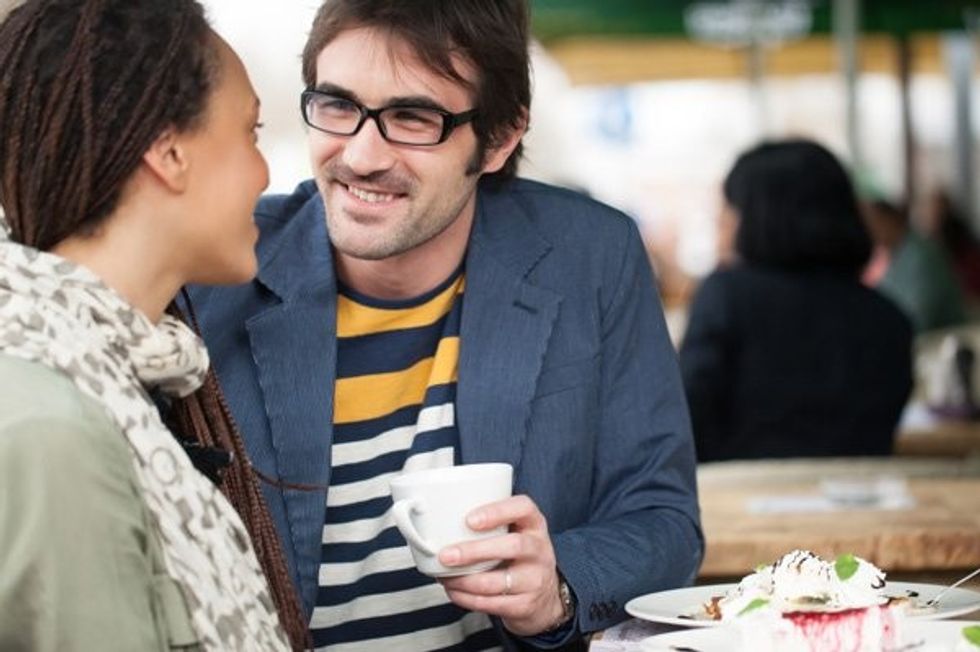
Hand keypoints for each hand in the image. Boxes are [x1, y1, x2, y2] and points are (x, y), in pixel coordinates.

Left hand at [437, 494, 565, 636]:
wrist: (545, 595)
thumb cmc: (519, 555)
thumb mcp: (514, 532)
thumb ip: (489, 524)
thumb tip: (440, 522)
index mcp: (534, 525)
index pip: (523, 508)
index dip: (496, 512)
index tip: (469, 520)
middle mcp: (539, 550)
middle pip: (513, 546)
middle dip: (474, 551)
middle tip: (446, 555)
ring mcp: (535, 579)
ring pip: (497, 581)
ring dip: (464, 580)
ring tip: (444, 576)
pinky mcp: (525, 605)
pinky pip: (492, 603)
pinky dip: (467, 598)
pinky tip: (454, 590)